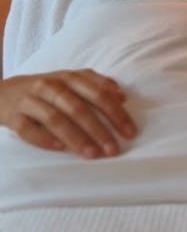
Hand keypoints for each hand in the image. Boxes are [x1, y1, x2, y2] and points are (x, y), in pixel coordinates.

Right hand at [0, 70, 136, 157]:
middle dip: (99, 129)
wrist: (4, 92)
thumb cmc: (46, 89)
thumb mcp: (70, 80)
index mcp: (69, 77)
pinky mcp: (14, 115)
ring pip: (55, 119)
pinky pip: (28, 129)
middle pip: (78, 108)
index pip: (97, 94)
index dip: (115, 112)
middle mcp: (50, 86)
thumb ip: (96, 84)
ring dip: (76, 138)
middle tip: (113, 149)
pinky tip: (59, 149)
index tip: (130, 131)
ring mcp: (31, 100)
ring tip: (92, 154)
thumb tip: (122, 96)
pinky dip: (44, 138)